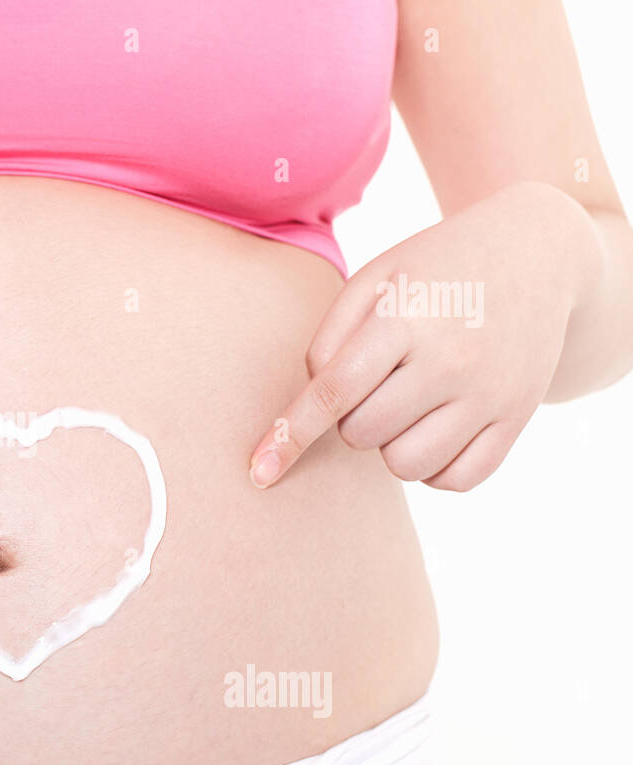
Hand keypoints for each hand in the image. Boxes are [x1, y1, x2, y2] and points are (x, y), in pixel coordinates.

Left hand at [248, 183, 586, 492]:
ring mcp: (489, 393)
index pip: (334, 392)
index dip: (290, 435)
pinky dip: (433, 467)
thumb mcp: (376, 278)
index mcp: (405, 318)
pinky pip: (456, 479)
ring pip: (405, 466)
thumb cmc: (435, 269)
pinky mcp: (518, 417)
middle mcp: (451, 360)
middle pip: (362, 434)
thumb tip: (312, 405)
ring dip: (390, 445)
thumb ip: (330, 339)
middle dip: (352, 418)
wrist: (537, 251)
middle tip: (378, 381)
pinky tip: (435, 429)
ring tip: (406, 402)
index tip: (260, 470)